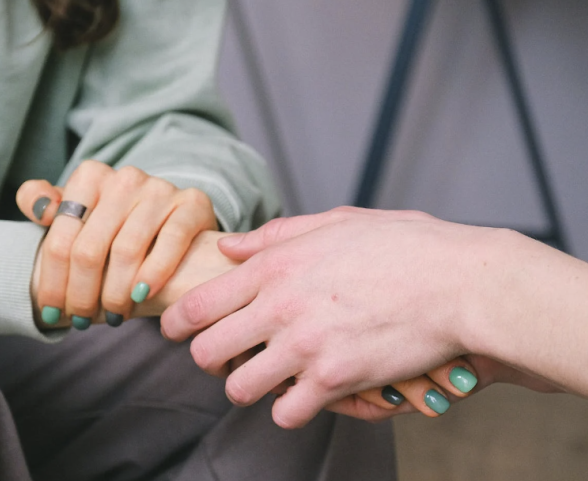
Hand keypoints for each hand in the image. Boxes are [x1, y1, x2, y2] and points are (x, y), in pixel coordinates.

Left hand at [17, 160, 216, 328]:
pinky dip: (154, 274)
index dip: (52, 282)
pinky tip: (142, 296)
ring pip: (126, 251)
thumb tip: (38, 207)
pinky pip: (171, 241)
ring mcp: (160, 189)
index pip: (61, 239)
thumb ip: (44, 203)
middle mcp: (124, 178)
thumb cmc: (114, 226)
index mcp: (90, 176)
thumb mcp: (76, 212)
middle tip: (82, 321)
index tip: (50, 313)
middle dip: (82, 295)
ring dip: (116, 294)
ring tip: (113, 316)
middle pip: (89, 250)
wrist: (172, 221)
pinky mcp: (192, 203)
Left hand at [161, 207, 549, 427]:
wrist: (460, 283)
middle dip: (208, 359)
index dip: (176, 323)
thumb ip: (275, 235)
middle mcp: (280, 306)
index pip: (196, 303)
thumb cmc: (403, 247)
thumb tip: (230, 246)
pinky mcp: (335, 380)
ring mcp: (305, 346)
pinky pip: (286, 413)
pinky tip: (302, 394)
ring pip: (238, 388)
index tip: (177, 330)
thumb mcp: (335, 222)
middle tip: (224, 357)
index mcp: (275, 266)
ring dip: (247, 387)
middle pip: (205, 351)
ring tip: (265, 378)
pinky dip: (289, 408)